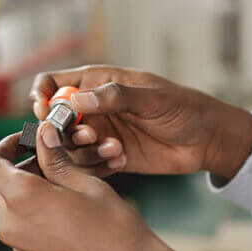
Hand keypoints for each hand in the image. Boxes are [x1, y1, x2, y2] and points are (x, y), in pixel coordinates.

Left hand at [0, 130, 193, 250]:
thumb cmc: (114, 228)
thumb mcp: (85, 183)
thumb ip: (56, 158)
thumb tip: (42, 132)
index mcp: (21, 200)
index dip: (5, 144)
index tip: (30, 139)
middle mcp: (11, 225)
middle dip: (19, 164)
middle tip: (53, 155)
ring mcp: (19, 244)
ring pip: (9, 203)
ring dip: (28, 185)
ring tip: (65, 177)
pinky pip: (21, 223)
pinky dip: (34, 206)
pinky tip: (66, 202)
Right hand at [30, 66, 251, 180]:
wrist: (209, 140)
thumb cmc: (184, 108)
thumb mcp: (152, 98)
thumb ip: (116, 97)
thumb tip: (77, 100)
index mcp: (98, 83)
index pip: (53, 83)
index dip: (42, 95)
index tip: (45, 110)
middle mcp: (94, 109)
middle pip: (55, 119)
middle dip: (64, 129)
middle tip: (89, 134)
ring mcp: (100, 134)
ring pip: (68, 146)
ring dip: (83, 150)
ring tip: (113, 148)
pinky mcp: (109, 158)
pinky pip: (88, 167)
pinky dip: (99, 166)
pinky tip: (123, 160)